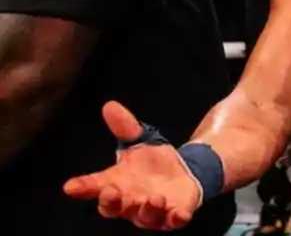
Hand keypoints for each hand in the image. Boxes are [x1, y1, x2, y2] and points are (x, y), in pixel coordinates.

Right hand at [63, 102, 200, 230]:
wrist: (183, 173)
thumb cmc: (152, 163)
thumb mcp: (140, 141)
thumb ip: (125, 127)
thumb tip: (110, 105)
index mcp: (115, 184)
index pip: (93, 187)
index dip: (82, 188)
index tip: (71, 186)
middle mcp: (129, 201)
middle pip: (114, 208)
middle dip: (112, 203)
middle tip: (112, 193)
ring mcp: (151, 211)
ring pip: (144, 217)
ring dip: (147, 210)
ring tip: (154, 198)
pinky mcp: (173, 215)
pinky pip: (173, 222)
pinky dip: (175, 219)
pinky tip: (179, 214)